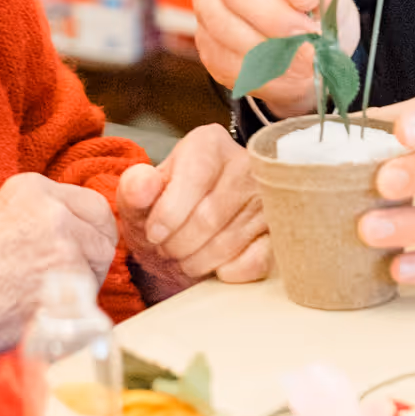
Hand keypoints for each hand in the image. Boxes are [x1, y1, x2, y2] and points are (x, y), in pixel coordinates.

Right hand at [0, 173, 117, 363]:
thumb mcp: (2, 219)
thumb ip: (42, 219)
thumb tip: (82, 235)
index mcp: (33, 187)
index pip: (94, 205)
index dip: (90, 234)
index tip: (77, 252)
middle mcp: (52, 208)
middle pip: (104, 235)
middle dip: (92, 260)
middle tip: (66, 281)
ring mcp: (62, 241)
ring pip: (99, 266)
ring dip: (84, 285)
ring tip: (46, 296)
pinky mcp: (66, 276)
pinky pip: (90, 296)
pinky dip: (75, 309)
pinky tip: (44, 311)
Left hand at [115, 124, 268, 296]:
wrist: (186, 232)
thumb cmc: (163, 210)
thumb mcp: (138, 198)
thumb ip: (135, 188)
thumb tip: (143, 184)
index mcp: (208, 143)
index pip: (194, 179)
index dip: (169, 215)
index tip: (153, 234)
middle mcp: (246, 163)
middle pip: (210, 216)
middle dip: (179, 244)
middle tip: (167, 250)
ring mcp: (268, 198)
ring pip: (230, 242)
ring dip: (198, 261)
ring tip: (184, 257)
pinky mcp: (279, 231)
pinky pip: (258, 260)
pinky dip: (230, 272)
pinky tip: (215, 268)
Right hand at [193, 0, 360, 113]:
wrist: (303, 40)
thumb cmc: (317, 5)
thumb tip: (314, 2)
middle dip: (275, 18)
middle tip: (307, 38)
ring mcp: (208, 0)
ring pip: (226, 28)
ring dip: (271, 52)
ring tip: (306, 62)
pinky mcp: (205, 39)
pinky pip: (225, 61)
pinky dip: (261, 74)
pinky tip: (288, 74)